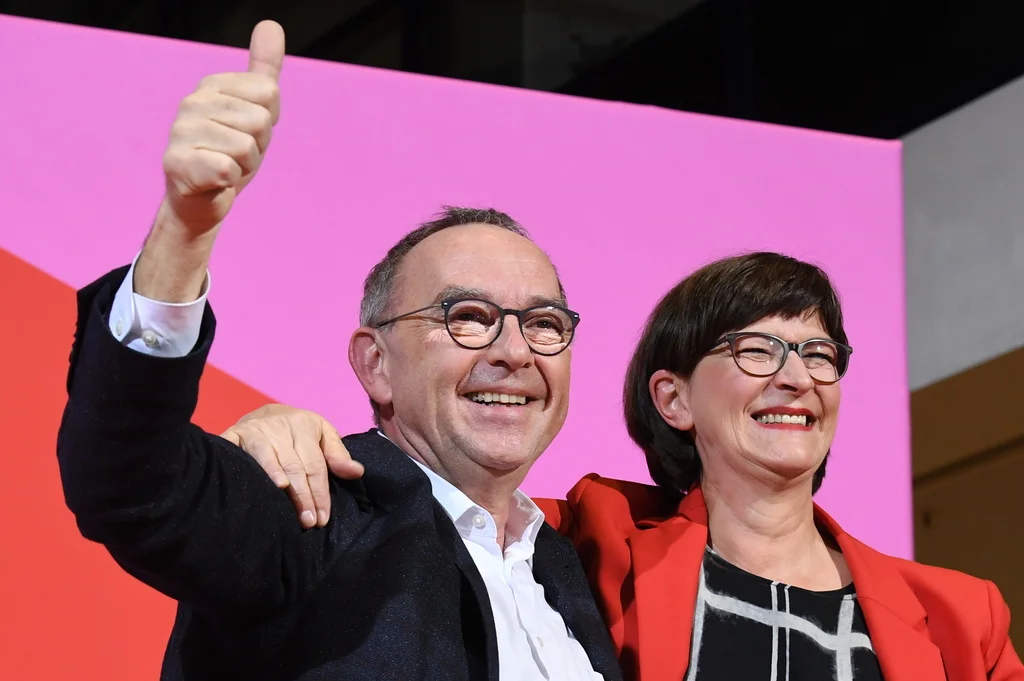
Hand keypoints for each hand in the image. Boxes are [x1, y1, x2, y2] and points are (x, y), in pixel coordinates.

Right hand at [162, 19, 283, 236]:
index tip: (248, 133)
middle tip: (236, 156)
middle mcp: (191, 102)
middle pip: (261, 121)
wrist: (200, 202)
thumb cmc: (229, 155)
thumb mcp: (254, 111)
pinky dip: (229, 182)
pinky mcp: (176, 163)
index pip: (270, 93)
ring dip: (244, 166)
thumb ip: (263, 70)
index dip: (268, 121)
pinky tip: (213, 181)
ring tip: (225, 168)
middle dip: (258, 147)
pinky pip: (227, 169)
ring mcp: (180, 131)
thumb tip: (271, 24)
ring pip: (247, 147)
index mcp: (212, 85)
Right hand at [220, 405, 363, 528]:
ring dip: (278, 482)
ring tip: (286, 507)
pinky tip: (255, 483)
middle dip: (303, 496)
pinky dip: (247, 468)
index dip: (320, 492)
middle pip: (294, 466)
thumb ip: (337, 455)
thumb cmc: (297, 430)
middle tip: (308, 522)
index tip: (322, 518)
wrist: (261, 413)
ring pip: (269, 459)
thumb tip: (357, 472)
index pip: (315, 464)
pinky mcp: (233, 435)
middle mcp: (279, 425)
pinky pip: (239, 454)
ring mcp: (255, 429)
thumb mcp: (322, 435)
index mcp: (304, 424)